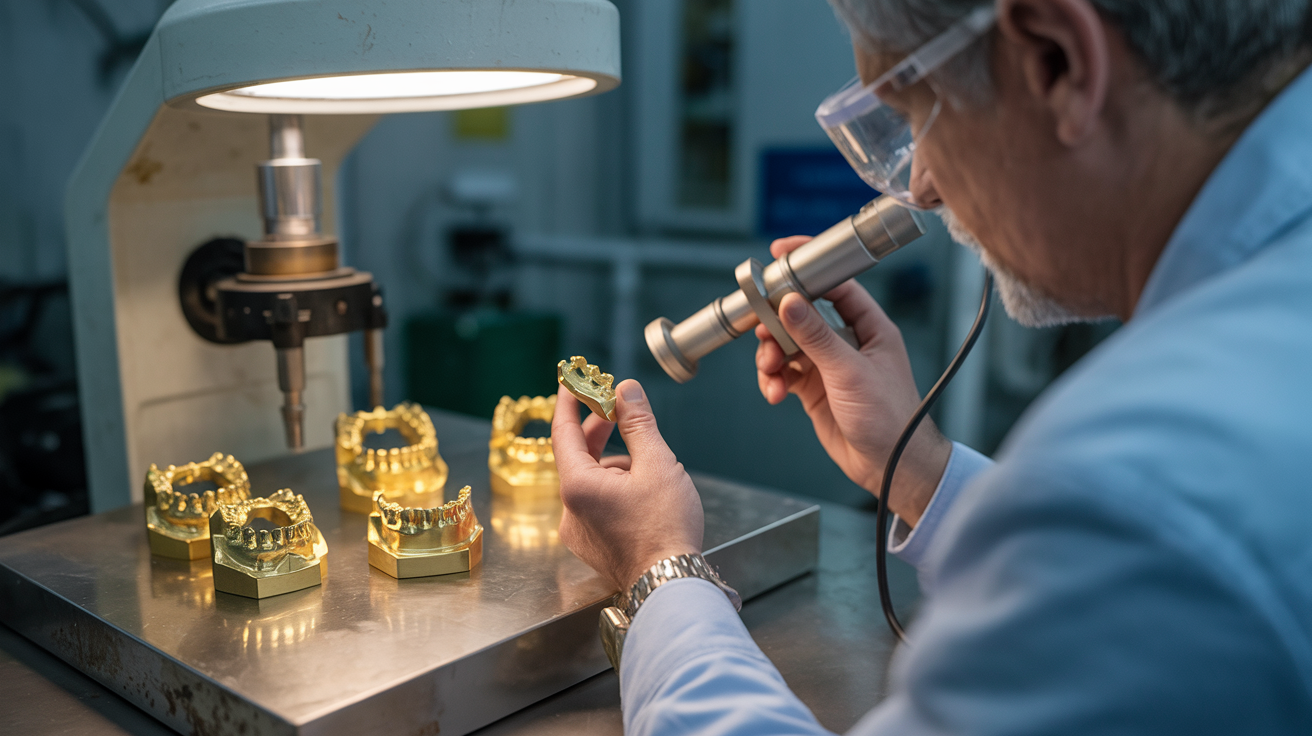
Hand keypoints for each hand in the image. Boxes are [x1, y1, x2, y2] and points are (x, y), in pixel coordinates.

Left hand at [551, 380, 703, 591]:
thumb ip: (638, 423)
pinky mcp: (593, 545)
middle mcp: (570, 510)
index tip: (572, 381)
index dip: (568, 403)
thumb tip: (626, 390)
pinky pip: (598, 504)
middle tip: (618, 410)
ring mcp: (580, 532)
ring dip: (616, 465)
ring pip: (592, 482)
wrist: (671, 586)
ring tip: (652, 468)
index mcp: (578, 486)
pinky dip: (617, 490)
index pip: (563, 433)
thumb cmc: (666, 528)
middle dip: (599, 432)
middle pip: (578, 457)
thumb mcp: (657, 464)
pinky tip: (647, 494)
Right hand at [757, 236, 951, 525]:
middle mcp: (848, 341)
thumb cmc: (890, 418)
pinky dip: (774, 380)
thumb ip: (816, 336)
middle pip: (802, 313)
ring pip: (787, 344)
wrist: (889, 466)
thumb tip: (789, 301)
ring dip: (771, 356)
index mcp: (869, 327)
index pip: (836, 284)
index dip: (808, 268)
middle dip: (777, 322)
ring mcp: (829, 364)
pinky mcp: (813, 387)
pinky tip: (776, 394)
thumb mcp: (849, 372)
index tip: (780, 257)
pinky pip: (783, 373)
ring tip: (771, 373)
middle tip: (759, 327)